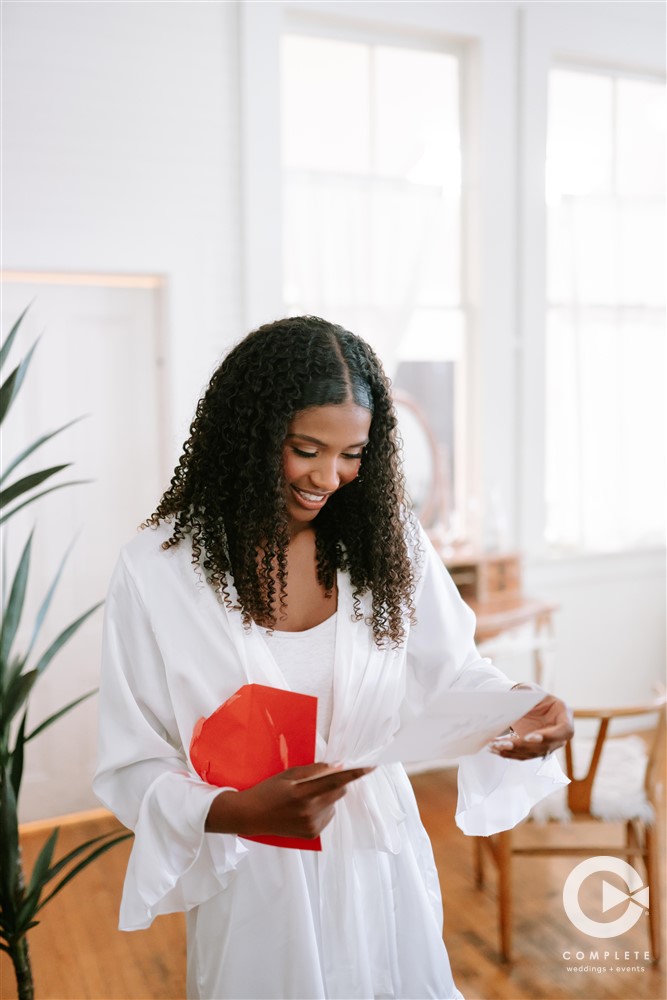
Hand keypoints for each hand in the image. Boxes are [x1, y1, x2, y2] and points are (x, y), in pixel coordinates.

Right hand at [205, 763, 372, 838]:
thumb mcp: (288, 775)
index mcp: (304, 793)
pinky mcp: (312, 835)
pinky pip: (327, 816)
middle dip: (335, 783)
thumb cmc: (269, 791)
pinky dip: (322, 809)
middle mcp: (310, 811)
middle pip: (339, 792)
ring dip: (327, 797)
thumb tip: (337, 766)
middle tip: (318, 780)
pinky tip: (303, 809)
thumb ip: (314, 771)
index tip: (371, 766)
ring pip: (333, 804)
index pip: (336, 781)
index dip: (355, 773)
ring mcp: (312, 825)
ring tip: (305, 798)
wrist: (252, 816)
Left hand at [489, 683, 573, 759]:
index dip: (548, 736)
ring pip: (532, 753)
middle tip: (506, 744)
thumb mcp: (532, 689)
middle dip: (523, 746)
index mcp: (564, 715)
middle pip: (546, 746)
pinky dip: (509, 753)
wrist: (527, 704)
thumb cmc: (533, 695)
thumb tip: (517, 696)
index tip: (530, 737)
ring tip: (495, 746)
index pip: (564, 730)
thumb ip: (528, 692)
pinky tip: (496, 749)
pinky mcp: (536, 749)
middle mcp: (560, 733)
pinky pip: (523, 754)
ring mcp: (549, 744)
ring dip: (513, 751)